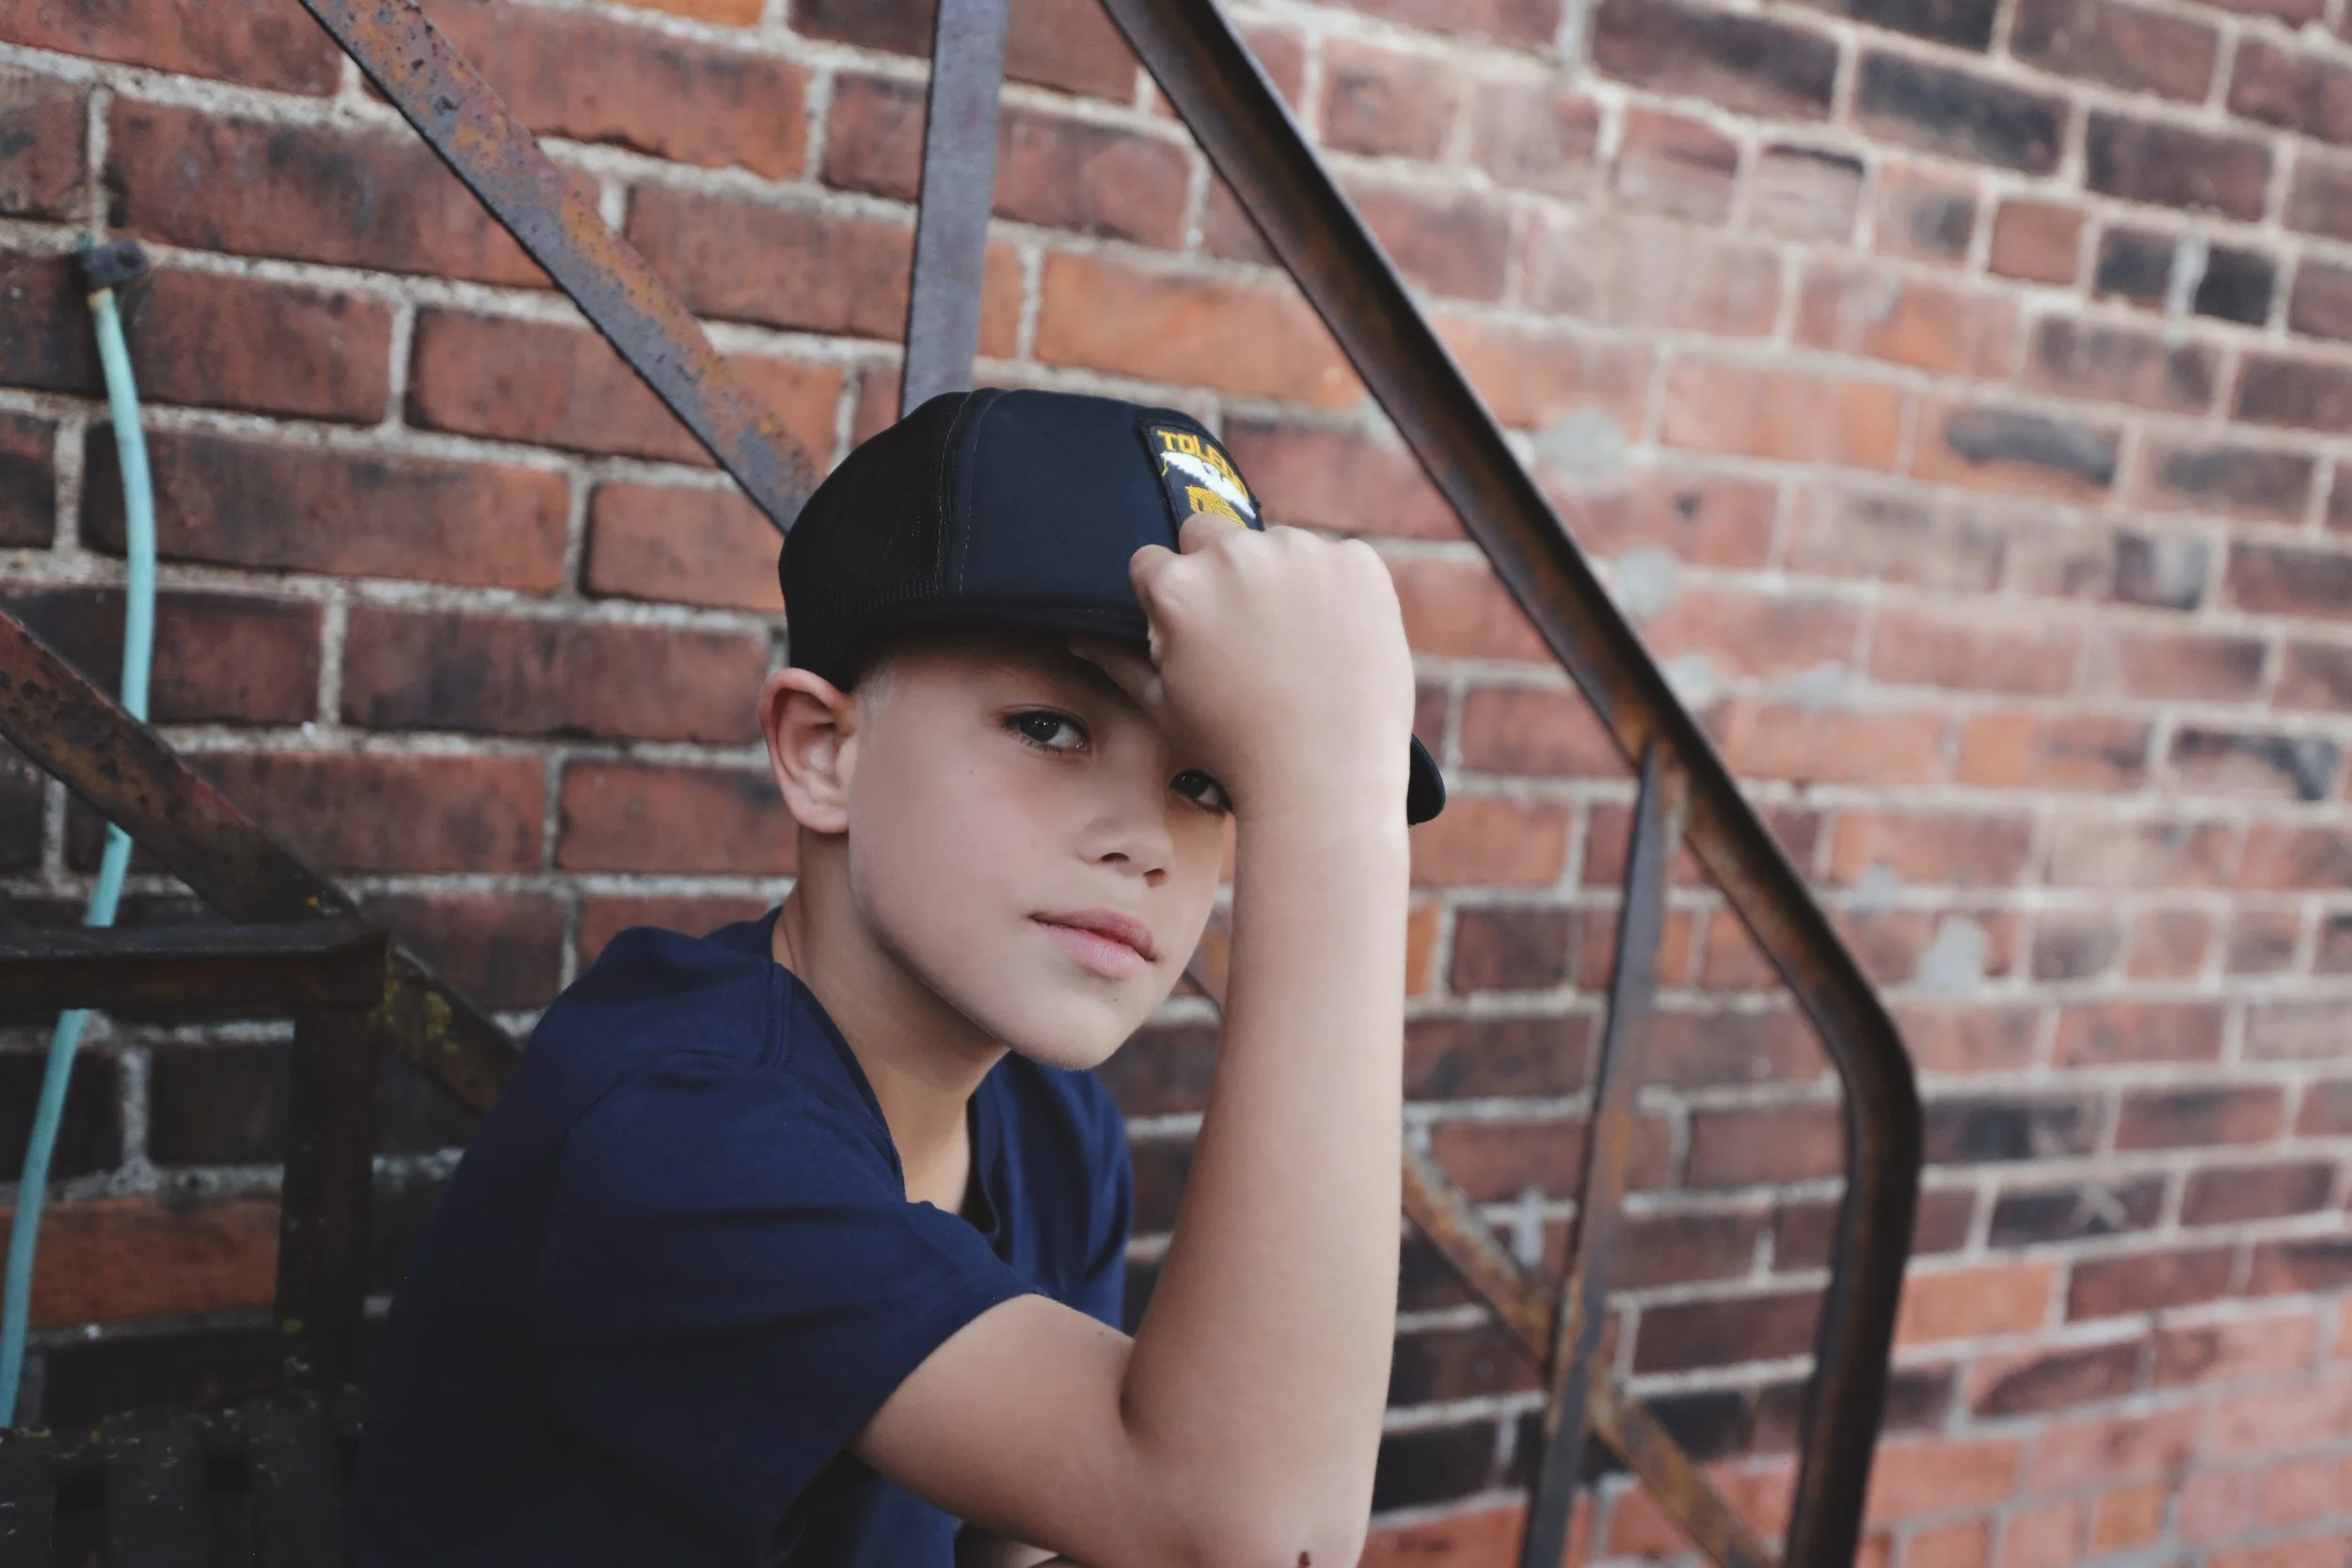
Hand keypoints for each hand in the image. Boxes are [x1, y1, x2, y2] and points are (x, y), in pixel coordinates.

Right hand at [1076, 513, 1413, 823]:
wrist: (1327, 778)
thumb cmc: (1234, 750)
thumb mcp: (1162, 708)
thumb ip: (1118, 661)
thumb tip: (1077, 637)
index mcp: (1178, 586)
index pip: (1152, 561)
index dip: (1165, 599)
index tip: (1189, 631)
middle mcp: (1236, 554)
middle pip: (1208, 534)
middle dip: (1214, 570)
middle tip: (1241, 632)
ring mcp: (1302, 552)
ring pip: (1275, 544)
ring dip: (1277, 575)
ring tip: (1295, 645)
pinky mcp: (1359, 562)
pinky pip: (1336, 559)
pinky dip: (1334, 589)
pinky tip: (1335, 642)